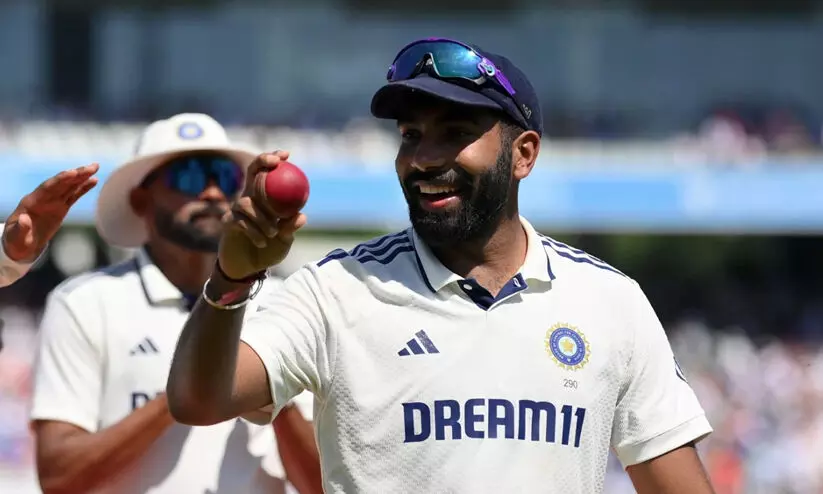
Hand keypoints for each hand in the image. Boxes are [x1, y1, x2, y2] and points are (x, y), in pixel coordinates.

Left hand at [2, 164, 98, 261]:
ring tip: (95, 167)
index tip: (73, 172)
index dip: (60, 180)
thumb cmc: (16, 241)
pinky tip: (93, 180)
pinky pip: (74, 195)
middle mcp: (43, 198)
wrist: (21, 244)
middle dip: (76, 174)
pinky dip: (83, 187)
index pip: (48, 188)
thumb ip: (20, 228)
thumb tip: (24, 219)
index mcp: (31, 202)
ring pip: (69, 186)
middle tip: (92, 167)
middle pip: (61, 183)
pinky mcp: (61, 207)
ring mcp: (53, 202)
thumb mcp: (16, 237)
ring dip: (82, 176)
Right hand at [218, 151, 305, 279]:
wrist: (249, 268)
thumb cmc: (269, 250)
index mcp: (264, 199)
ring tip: (273, 233)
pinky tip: (262, 241)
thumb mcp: (285, 240)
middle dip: (261, 162)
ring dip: (262, 218)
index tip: (286, 154)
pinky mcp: (227, 223)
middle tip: (275, 163)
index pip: (267, 174)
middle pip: (251, 173)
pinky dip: (253, 231)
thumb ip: (290, 227)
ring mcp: (236, 210)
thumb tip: (301, 215)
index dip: (273, 160)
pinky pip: (239, 220)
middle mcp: (249, 199)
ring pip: (247, 203)